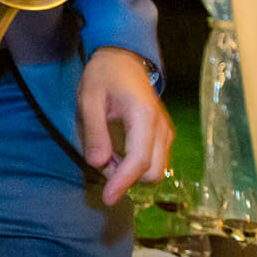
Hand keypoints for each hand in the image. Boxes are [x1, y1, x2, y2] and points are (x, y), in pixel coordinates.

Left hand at [77, 46, 172, 204]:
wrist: (123, 57)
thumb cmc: (104, 76)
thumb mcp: (89, 99)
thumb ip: (94, 132)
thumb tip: (97, 164)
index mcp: (144, 117)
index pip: (139, 162)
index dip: (122, 183)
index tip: (107, 198)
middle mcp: (162, 128)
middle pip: (153, 173)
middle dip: (126, 177)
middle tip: (100, 158)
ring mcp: (167, 131)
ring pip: (157, 170)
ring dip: (132, 173)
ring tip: (107, 152)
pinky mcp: (165, 134)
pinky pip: (157, 161)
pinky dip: (138, 165)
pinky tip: (118, 151)